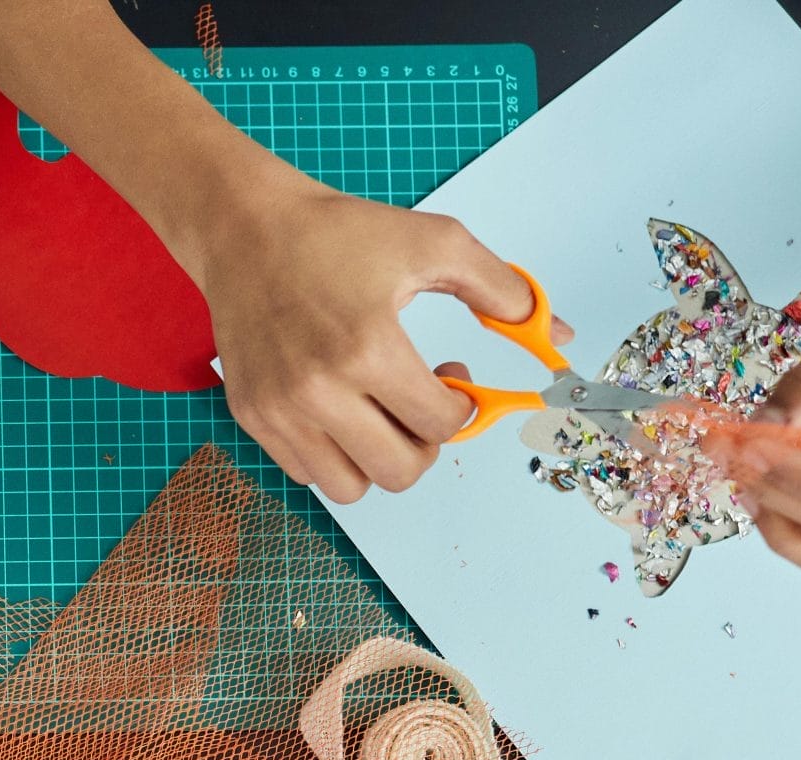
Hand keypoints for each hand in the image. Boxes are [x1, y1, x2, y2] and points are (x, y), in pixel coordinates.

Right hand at [190, 168, 561, 500]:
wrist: (246, 230)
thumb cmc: (337, 234)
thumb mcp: (434, 244)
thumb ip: (502, 291)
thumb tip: (555, 336)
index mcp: (367, 347)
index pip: (440, 425)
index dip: (462, 406)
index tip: (452, 375)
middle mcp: (317, 390)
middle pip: (400, 471)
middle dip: (425, 443)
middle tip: (419, 402)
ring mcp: (280, 410)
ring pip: (351, 488)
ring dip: (377, 459)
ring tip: (378, 413)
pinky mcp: (252, 417)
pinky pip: (307, 473)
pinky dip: (334, 454)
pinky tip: (339, 407)